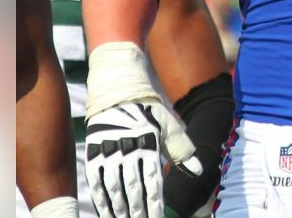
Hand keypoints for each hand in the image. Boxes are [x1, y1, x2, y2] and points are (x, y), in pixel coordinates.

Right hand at [84, 43, 200, 217]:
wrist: (118, 87)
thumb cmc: (148, 109)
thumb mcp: (169, 125)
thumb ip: (182, 150)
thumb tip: (198, 170)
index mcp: (148, 144)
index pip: (153, 182)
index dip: (155, 205)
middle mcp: (127, 149)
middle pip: (132, 189)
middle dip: (138, 212)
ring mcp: (108, 150)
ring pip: (113, 188)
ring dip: (118, 209)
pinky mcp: (93, 150)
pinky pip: (95, 180)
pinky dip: (100, 198)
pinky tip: (106, 210)